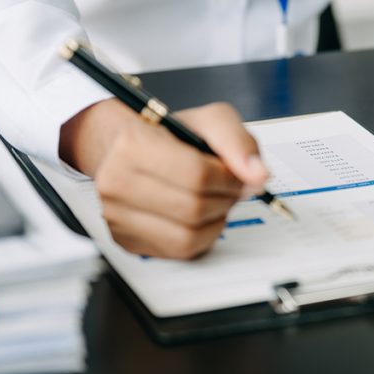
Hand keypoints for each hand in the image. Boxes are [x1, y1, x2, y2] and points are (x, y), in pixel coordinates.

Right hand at [59, 100, 268, 259]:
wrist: (129, 151)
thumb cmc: (171, 136)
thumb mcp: (209, 121)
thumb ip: (238, 142)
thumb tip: (258, 176)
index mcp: (133, 145)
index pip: (196, 175)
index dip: (229, 178)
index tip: (237, 174)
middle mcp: (115, 182)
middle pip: (193, 208)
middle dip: (225, 199)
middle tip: (230, 188)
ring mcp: (117, 216)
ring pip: (188, 236)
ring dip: (216, 220)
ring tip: (216, 201)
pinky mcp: (127, 241)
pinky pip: (179, 251)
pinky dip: (203, 237)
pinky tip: (201, 217)